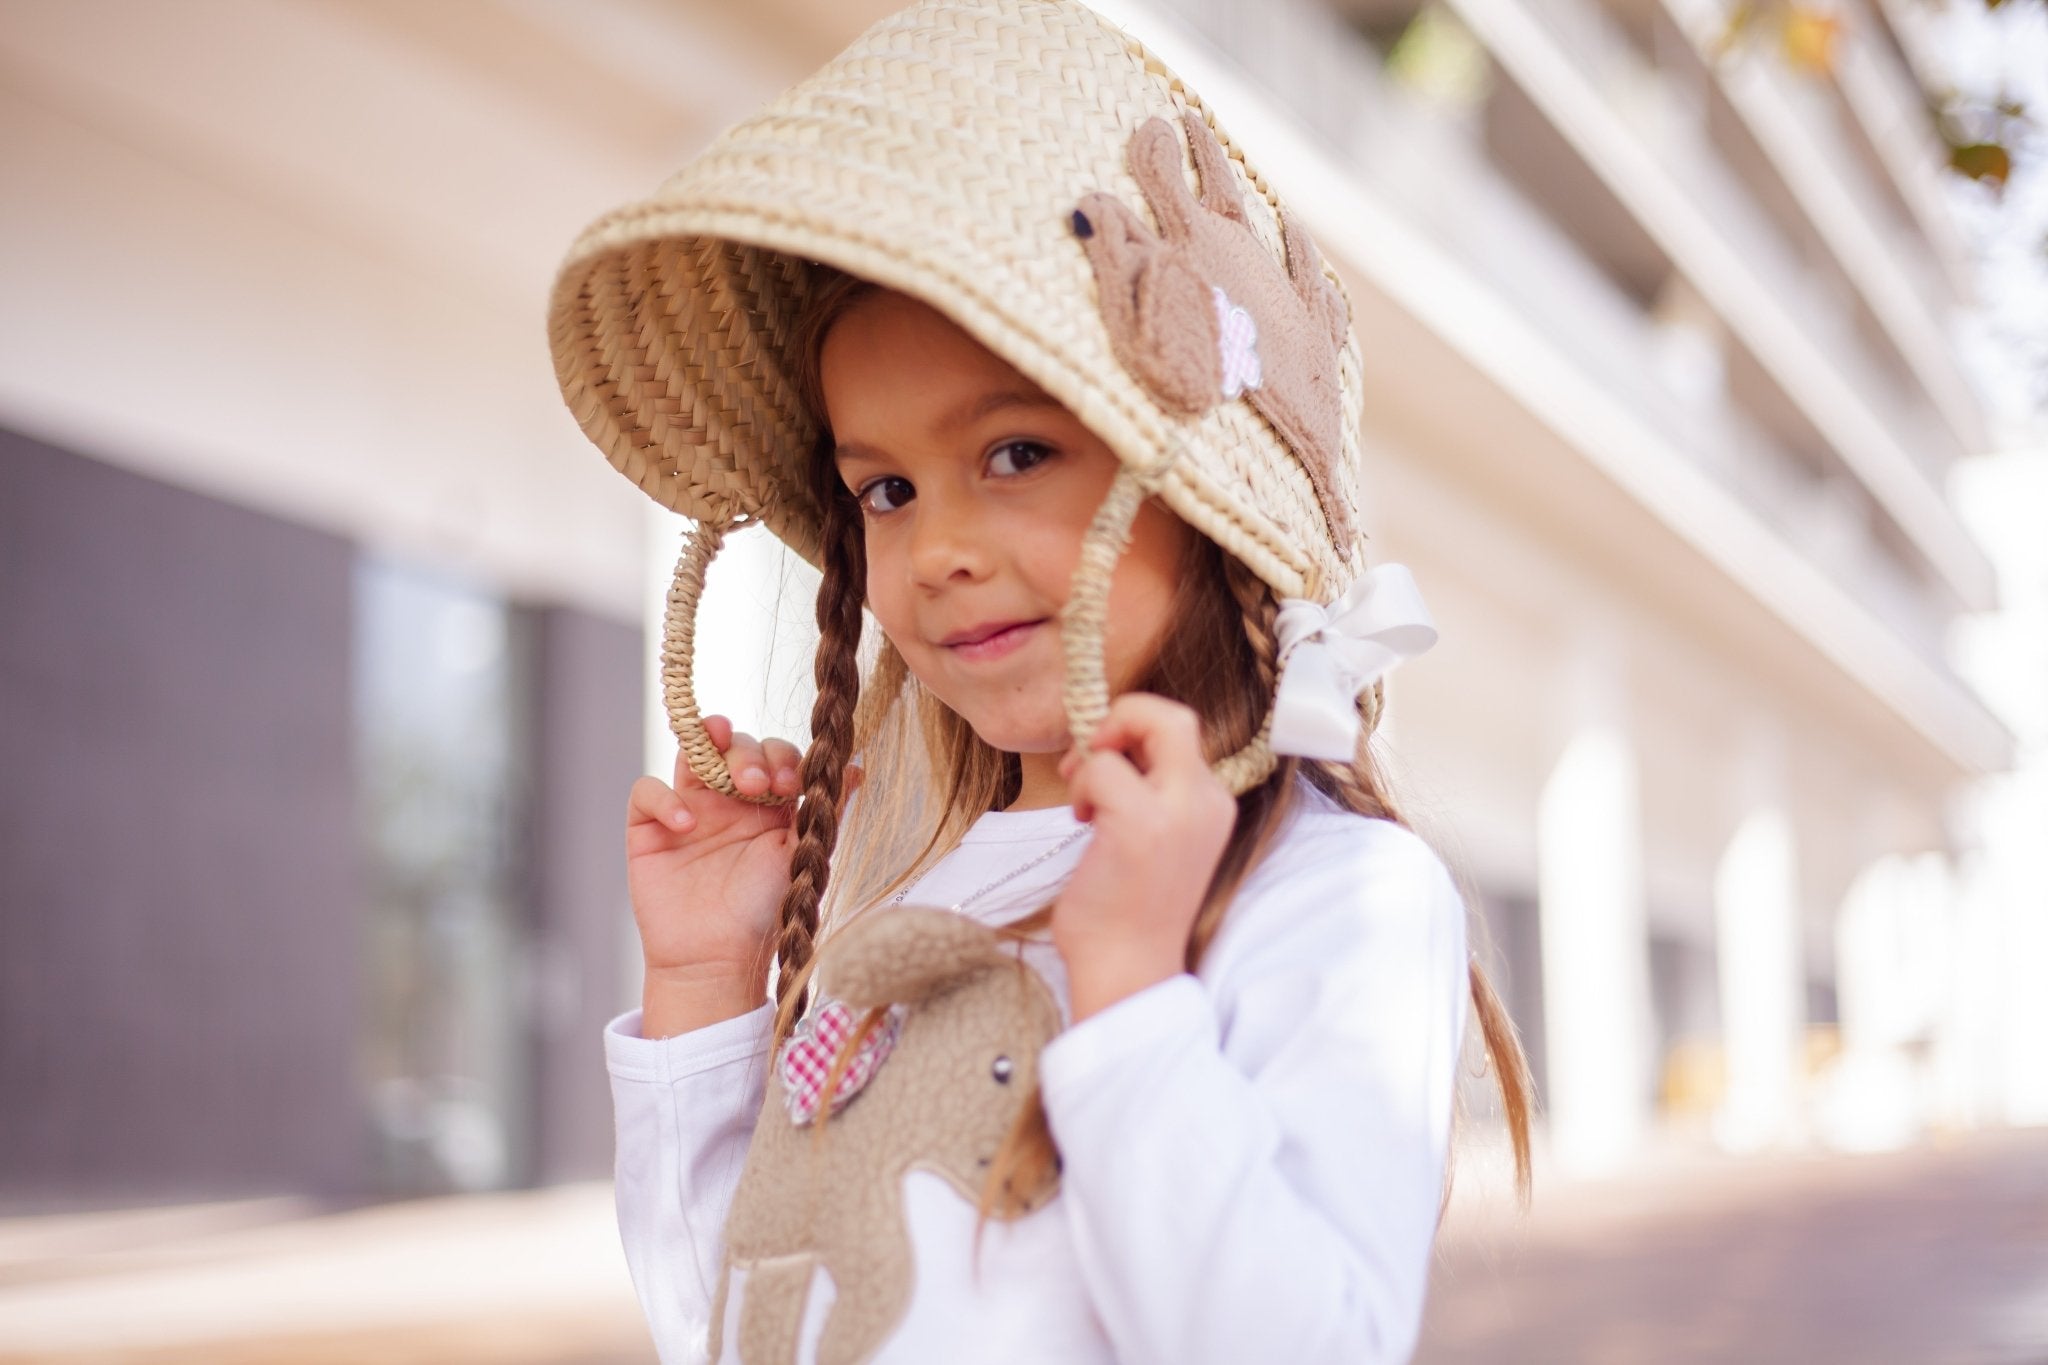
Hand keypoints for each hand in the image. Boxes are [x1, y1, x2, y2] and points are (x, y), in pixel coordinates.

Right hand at [626, 716, 861, 1010]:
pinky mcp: (650, 828)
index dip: (781, 758)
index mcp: (767, 805)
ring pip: (692, 752)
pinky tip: (687, 823)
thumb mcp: (800, 855)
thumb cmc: (763, 912)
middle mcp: (727, 800)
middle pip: (734, 746)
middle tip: (760, 785)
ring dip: (708, 746)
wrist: (717, 959)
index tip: (791, 783)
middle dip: (749, 755)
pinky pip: (647, 791)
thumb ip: (824, 811)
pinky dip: (665, 797)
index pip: (773, 755)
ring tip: (727, 775)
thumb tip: (856, 768)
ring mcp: (689, 809)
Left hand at [1052, 695, 1236, 1021]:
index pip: (1183, 727)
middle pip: (1173, 714)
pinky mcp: (1142, 825)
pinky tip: (1083, 823)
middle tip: (1094, 753)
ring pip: (1136, 731)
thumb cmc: (1127, 908)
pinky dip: (1082, 789)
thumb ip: (1147, 789)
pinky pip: (1102, 769)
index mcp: (1212, 803)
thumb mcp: (1155, 835)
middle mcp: (1207, 801)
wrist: (1126, 969)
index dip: (1137, 725)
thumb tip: (1106, 742)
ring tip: (1086, 806)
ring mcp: (1179, 812)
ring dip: (1093, 762)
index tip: (1105, 755)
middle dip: (1122, 716)